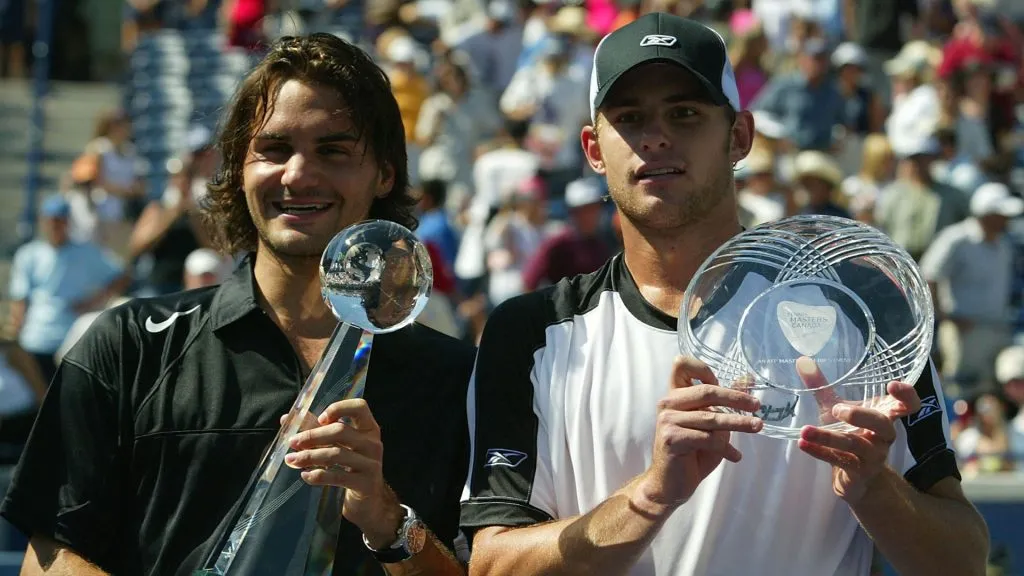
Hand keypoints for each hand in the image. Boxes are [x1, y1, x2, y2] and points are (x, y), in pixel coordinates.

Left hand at [284, 399, 402, 545]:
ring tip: (291, 460)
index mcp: (368, 429)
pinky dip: (318, 475)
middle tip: (292, 442)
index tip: (320, 418)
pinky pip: (337, 476)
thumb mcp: (337, 447)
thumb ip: (315, 431)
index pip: (360, 407)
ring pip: (336, 454)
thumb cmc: (350, 468)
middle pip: (340, 430)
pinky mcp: (365, 483)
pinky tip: (305, 476)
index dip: (339, 408)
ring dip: (309, 456)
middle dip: (312, 436)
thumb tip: (286, 419)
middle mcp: (372, 443)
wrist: (368, 502)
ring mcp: (371, 464)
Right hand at [637, 356, 762, 513]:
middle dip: (735, 398)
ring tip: (757, 427)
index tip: (727, 382)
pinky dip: (725, 448)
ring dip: (738, 423)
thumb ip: (724, 402)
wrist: (671, 483)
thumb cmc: (692, 452)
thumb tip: (747, 379)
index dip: (704, 368)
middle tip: (757, 406)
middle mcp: (668, 403)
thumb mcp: (711, 424)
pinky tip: (735, 457)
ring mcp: (667, 421)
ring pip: (711, 417)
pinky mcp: (671, 439)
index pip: (682, 366)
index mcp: (675, 395)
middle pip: (706, 390)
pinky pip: (706, 439)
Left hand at [795, 357, 920, 503]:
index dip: (906, 396)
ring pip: (855, 444)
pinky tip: (802, 444)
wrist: (853, 478)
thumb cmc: (848, 433)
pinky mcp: (859, 471)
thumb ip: (821, 386)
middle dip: (860, 416)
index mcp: (885, 416)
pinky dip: (820, 452)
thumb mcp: (834, 408)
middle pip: (882, 425)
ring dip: (828, 437)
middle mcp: (884, 436)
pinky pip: (841, 460)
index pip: (908, 405)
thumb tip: (802, 361)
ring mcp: (874, 456)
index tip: (892, 384)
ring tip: (805, 430)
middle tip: (837, 410)